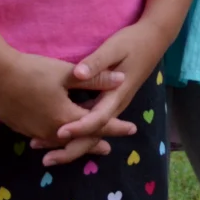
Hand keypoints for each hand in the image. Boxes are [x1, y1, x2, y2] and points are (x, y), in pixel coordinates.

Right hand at [0, 49, 123, 162]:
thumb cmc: (33, 72)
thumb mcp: (67, 73)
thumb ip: (95, 79)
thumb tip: (121, 79)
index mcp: (66, 118)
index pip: (98, 125)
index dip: (115, 127)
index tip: (132, 129)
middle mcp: (51, 131)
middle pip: (79, 140)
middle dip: (95, 142)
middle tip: (108, 149)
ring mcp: (34, 131)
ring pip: (60, 142)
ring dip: (75, 143)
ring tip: (84, 146)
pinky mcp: (22, 127)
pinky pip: (45, 138)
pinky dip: (57, 140)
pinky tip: (56, 137)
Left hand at [40, 23, 171, 165]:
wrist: (153, 39)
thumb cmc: (133, 42)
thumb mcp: (114, 48)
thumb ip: (96, 63)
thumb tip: (78, 74)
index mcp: (116, 95)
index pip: (97, 118)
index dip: (79, 128)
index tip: (58, 132)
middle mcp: (115, 106)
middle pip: (94, 135)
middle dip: (71, 149)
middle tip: (47, 160)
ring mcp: (112, 106)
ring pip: (92, 132)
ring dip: (70, 143)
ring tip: (45, 151)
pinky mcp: (108, 102)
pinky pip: (92, 123)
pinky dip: (76, 132)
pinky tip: (58, 136)